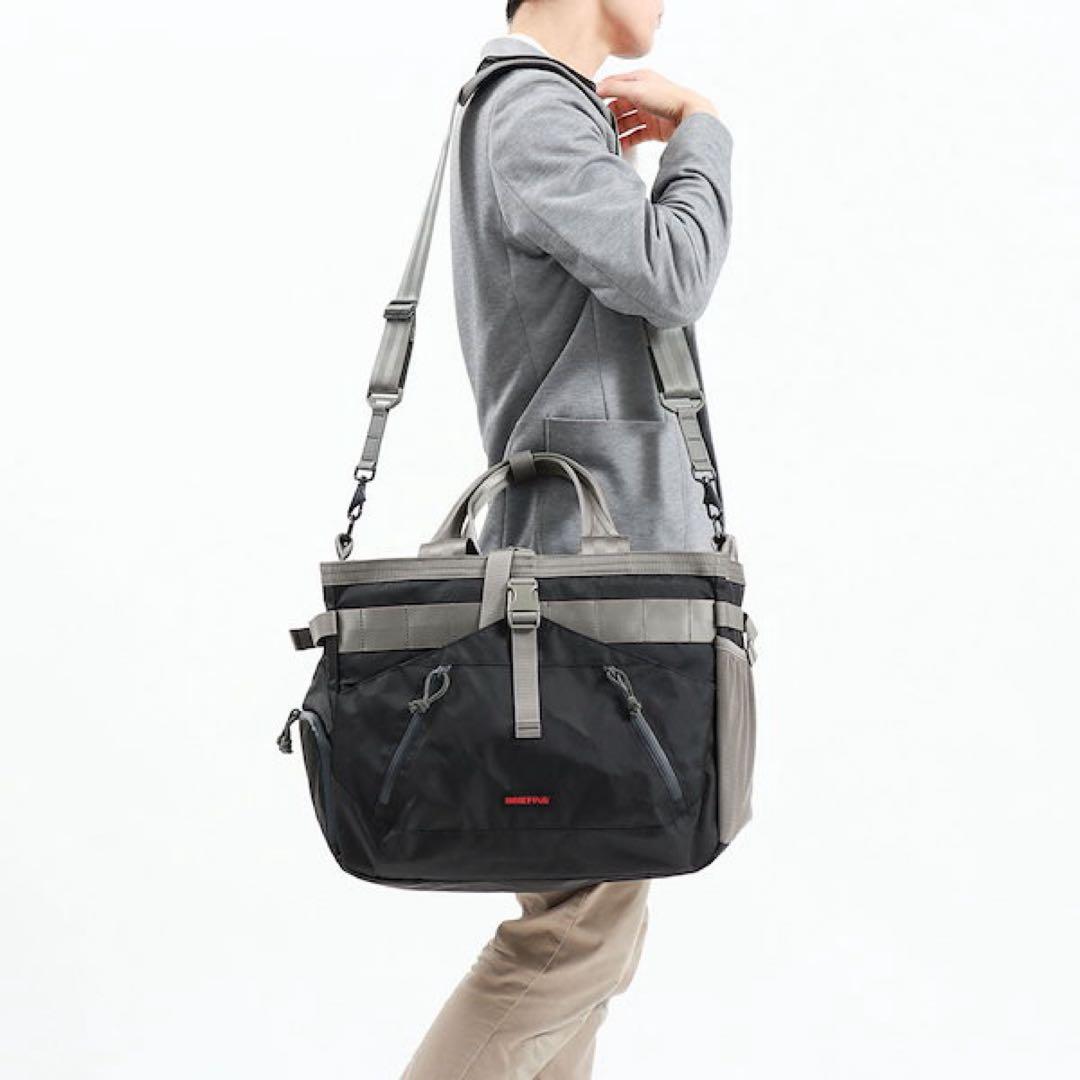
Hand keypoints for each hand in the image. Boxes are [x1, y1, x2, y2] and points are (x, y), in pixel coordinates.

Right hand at [595, 69, 718, 146]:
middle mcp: (644, 94)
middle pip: (619, 105)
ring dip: (617, 129)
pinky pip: (636, 134)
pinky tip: (620, 145)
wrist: (690, 116)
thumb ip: (614, 88)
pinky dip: (627, 140)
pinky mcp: (654, 128)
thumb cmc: (668, 98)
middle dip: (609, 115)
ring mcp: (649, 112)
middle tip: (598, 124)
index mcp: (640, 79)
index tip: (589, 102)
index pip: (614, 84)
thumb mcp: (636, 89)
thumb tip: (595, 88)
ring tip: (607, 136)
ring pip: (627, 121)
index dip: (601, 93)